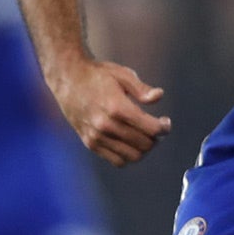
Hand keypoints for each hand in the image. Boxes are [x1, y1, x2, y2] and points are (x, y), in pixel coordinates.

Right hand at [55, 58, 170, 165]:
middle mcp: (106, 125)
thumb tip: (159, 96)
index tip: (165, 122)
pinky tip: (129, 142)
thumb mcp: (122, 74)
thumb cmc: (98, 75)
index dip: (164, 128)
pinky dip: (128, 155)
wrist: (68, 79)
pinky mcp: (90, 143)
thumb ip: (142, 89)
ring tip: (143, 137)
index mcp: (117, 107)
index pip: (151, 128)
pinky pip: (117, 160)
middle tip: (155, 128)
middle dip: (156, 138)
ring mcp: (97, 136)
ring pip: (133, 156)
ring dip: (143, 149)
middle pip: (145, 144)